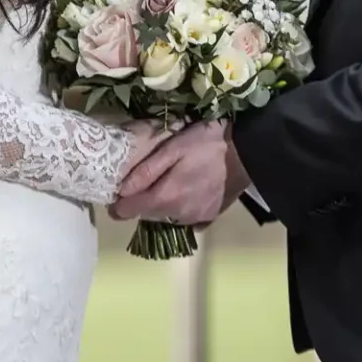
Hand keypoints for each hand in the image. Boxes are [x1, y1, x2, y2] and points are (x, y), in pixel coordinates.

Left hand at [109, 120, 248, 226]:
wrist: (246, 151)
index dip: (118, 204)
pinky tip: (185, 191)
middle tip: (142, 182)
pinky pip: (184, 218)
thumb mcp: (172, 148)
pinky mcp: (209, 218)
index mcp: (167, 197)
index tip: (115, 194)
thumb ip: (146, 171)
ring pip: (166, 218)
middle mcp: (179, 215)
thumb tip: (121, 191)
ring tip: (166, 183)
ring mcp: (196, 219)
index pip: (130, 211)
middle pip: (147, 214)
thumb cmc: (206, 143)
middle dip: (140, 202)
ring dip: (160, 205)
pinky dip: (179, 208)